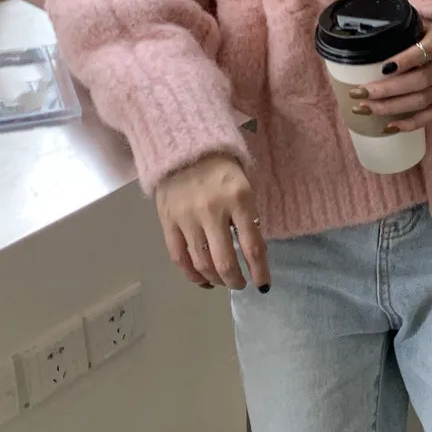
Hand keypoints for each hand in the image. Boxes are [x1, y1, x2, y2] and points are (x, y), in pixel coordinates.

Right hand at [155, 155, 270, 292]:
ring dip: (215, 279)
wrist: (184, 146)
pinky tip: (202, 279)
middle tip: (241, 284)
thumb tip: (252, 251)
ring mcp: (188, 217)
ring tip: (223, 281)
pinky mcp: (168, 221)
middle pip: (225, 261)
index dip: (259, 272)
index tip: (263, 285)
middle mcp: (213, 211)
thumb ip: (248, 215)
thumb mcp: (245, 184)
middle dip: (236, 280)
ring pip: (202, 263)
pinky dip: (191, 274)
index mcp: (239, 199)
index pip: (252, 246)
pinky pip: (179, 257)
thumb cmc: (222, 166)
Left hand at [351, 20, 431, 131]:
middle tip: (359, 92)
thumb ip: (402, 26)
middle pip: (420, 80)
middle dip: (387, 89)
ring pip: (422, 100)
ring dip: (391, 107)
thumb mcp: (422, 20)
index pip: (428, 48)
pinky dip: (411, 123)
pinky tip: (388, 127)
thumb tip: (365, 34)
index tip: (383, 67)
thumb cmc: (431, 31)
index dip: (407, 59)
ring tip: (364, 108)